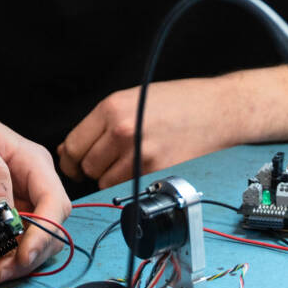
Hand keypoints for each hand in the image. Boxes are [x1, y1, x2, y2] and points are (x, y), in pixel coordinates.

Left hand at [0, 102, 70, 283]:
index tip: (24, 255)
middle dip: (32, 254)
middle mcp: (34, 184)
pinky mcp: (6, 216)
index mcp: (34, 163)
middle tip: (0, 272)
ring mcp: (22, 201)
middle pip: (51, 228)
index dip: (46, 232)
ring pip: (37, 241)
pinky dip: (7, 258)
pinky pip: (16, 243)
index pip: (55, 203)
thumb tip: (5, 208)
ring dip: (20, 262)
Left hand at [57, 78, 241, 189]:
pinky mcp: (159, 172)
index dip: (72, 159)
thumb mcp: (131, 98)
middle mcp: (123, 130)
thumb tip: (69, 152)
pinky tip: (147, 168)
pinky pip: (130, 189)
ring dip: (114, 178)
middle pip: (87, 168)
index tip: (77, 164)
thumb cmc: (176, 102)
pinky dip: (133, 184)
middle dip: (94, 169)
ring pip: (106, 183)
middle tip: (112, 161)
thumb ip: (100, 123)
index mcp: (112, 108)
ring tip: (133, 161)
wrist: (218, 109)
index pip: (72, 146)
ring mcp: (141, 154)